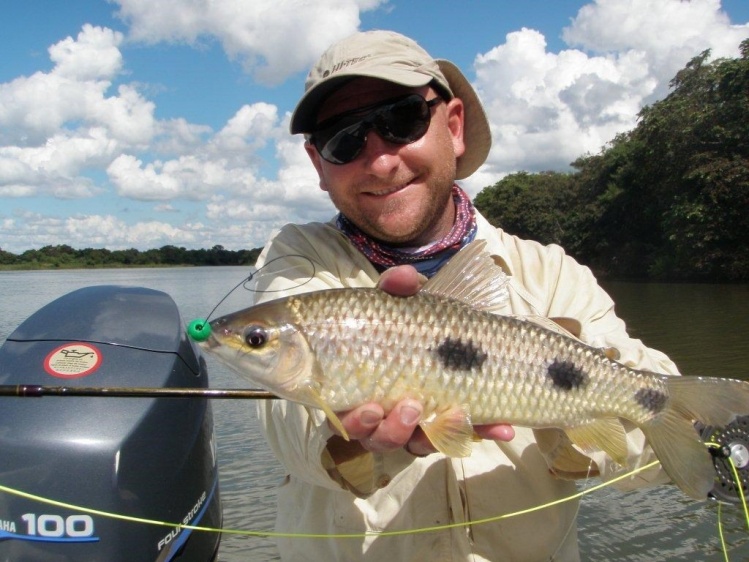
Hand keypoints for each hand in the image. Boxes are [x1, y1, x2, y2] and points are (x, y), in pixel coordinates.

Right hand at [329, 264, 514, 455]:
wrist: (442, 331)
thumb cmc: (405, 321)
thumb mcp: (398, 302)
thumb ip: (395, 289)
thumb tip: (405, 276)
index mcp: (356, 387)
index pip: (344, 416)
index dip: (355, 421)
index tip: (371, 409)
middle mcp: (379, 413)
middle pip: (377, 438)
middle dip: (393, 430)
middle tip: (412, 406)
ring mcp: (413, 424)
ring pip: (415, 444)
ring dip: (432, 434)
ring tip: (454, 413)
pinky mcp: (447, 426)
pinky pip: (460, 435)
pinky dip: (480, 430)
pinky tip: (502, 425)